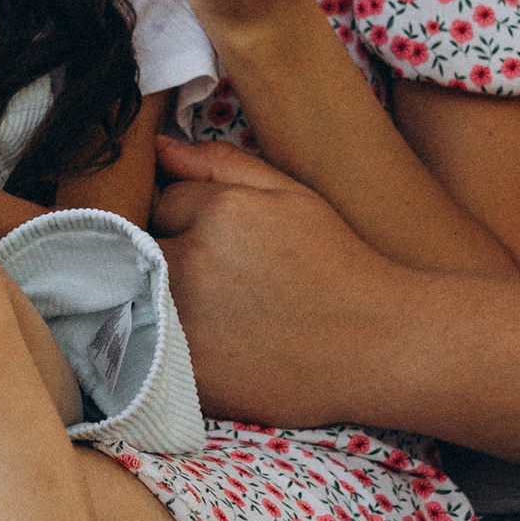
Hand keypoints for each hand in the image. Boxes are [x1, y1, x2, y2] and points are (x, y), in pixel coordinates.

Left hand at [151, 132, 402, 425]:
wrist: (380, 346)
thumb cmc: (338, 265)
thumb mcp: (291, 195)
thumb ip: (220, 164)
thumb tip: (157, 148)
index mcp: (218, 212)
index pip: (162, 202)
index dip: (186, 218)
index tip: (220, 240)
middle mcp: (193, 264)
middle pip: (140, 248)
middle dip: (167, 254)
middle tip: (218, 276)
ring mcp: (185, 322)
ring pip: (140, 296)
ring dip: (160, 297)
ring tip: (218, 310)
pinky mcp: (186, 372)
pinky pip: (151, 344)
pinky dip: (167, 341)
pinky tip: (215, 342)